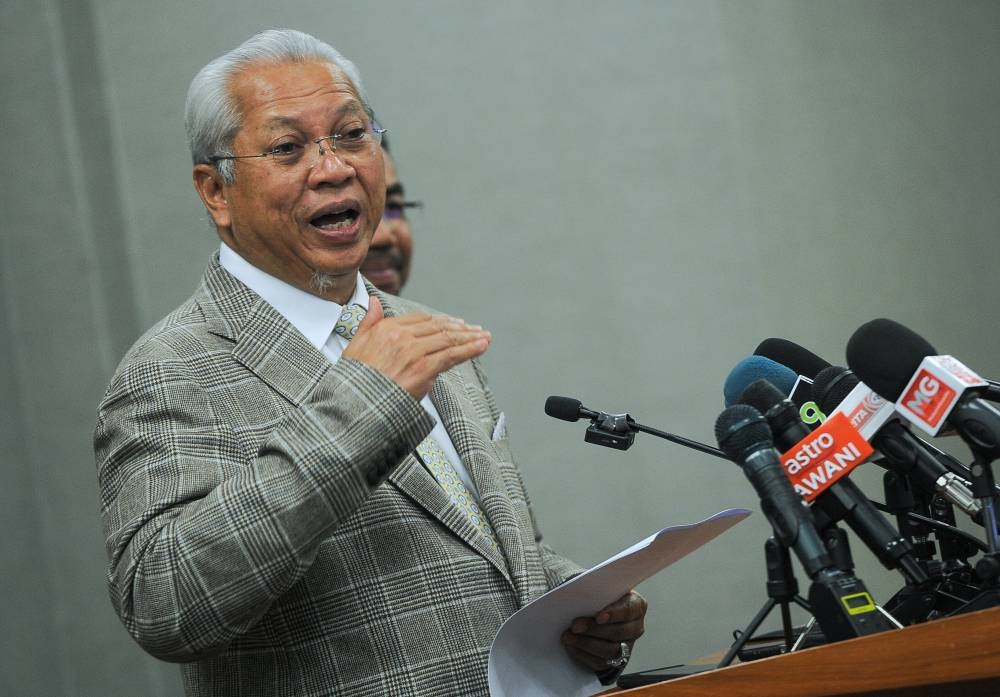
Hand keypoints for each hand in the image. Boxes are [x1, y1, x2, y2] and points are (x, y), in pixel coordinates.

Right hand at [343, 296, 490, 399]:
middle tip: (475, 330)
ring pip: (448, 339)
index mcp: (386, 328)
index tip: (453, 323)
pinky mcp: (423, 368)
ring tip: (484, 336)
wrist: (353, 404)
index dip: (441, 321)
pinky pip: (452, 355)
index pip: (422, 320)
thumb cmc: (354, 381)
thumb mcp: (354, 345)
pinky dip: (470, 349)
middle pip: (439, 327)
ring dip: (470, 337)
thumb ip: (368, 321)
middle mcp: (401, 336)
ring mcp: (414, 352)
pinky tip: (481, 346)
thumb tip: (374, 303)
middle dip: (460, 328)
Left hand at [561, 590, 646, 673]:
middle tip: (575, 626)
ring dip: (587, 644)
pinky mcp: (614, 660)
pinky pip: (600, 662)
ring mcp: (627, 645)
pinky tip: (571, 646)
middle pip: (619, 632)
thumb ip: (597, 589)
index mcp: (636, 605)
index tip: (598, 616)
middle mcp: (635, 627)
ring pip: (610, 650)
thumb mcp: (601, 588)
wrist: (597, 613)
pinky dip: (583, 654)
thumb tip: (581, 591)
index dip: (614, 614)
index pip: (629, 610)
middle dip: (594, 630)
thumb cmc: (600, 597)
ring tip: (569, 637)